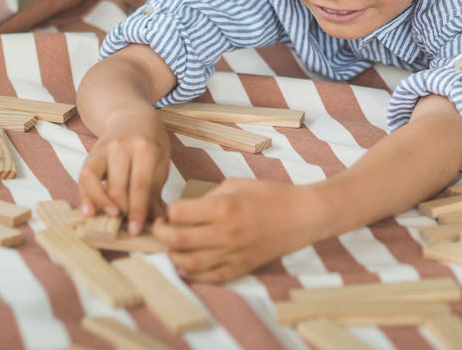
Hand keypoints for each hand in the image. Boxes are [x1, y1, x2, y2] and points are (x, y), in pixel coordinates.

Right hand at [78, 108, 169, 235]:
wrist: (132, 116)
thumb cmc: (151, 142)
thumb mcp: (161, 162)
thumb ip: (156, 192)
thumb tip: (158, 221)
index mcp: (146, 148)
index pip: (140, 186)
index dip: (137, 211)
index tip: (136, 230)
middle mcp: (122, 147)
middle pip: (118, 188)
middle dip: (122, 212)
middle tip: (127, 227)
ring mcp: (104, 149)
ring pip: (97, 182)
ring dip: (103, 206)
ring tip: (110, 219)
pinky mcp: (91, 154)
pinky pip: (84, 177)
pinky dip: (85, 196)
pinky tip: (89, 211)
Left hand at [153, 179, 323, 282]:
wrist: (300, 217)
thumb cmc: (269, 195)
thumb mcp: (235, 184)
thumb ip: (208, 198)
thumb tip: (186, 211)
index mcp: (223, 208)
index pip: (178, 213)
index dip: (169, 210)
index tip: (170, 210)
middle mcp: (225, 233)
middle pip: (177, 240)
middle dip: (161, 234)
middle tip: (161, 228)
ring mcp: (233, 254)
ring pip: (189, 264)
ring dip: (173, 256)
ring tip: (173, 247)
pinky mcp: (240, 269)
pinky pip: (209, 278)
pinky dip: (192, 275)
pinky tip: (187, 265)